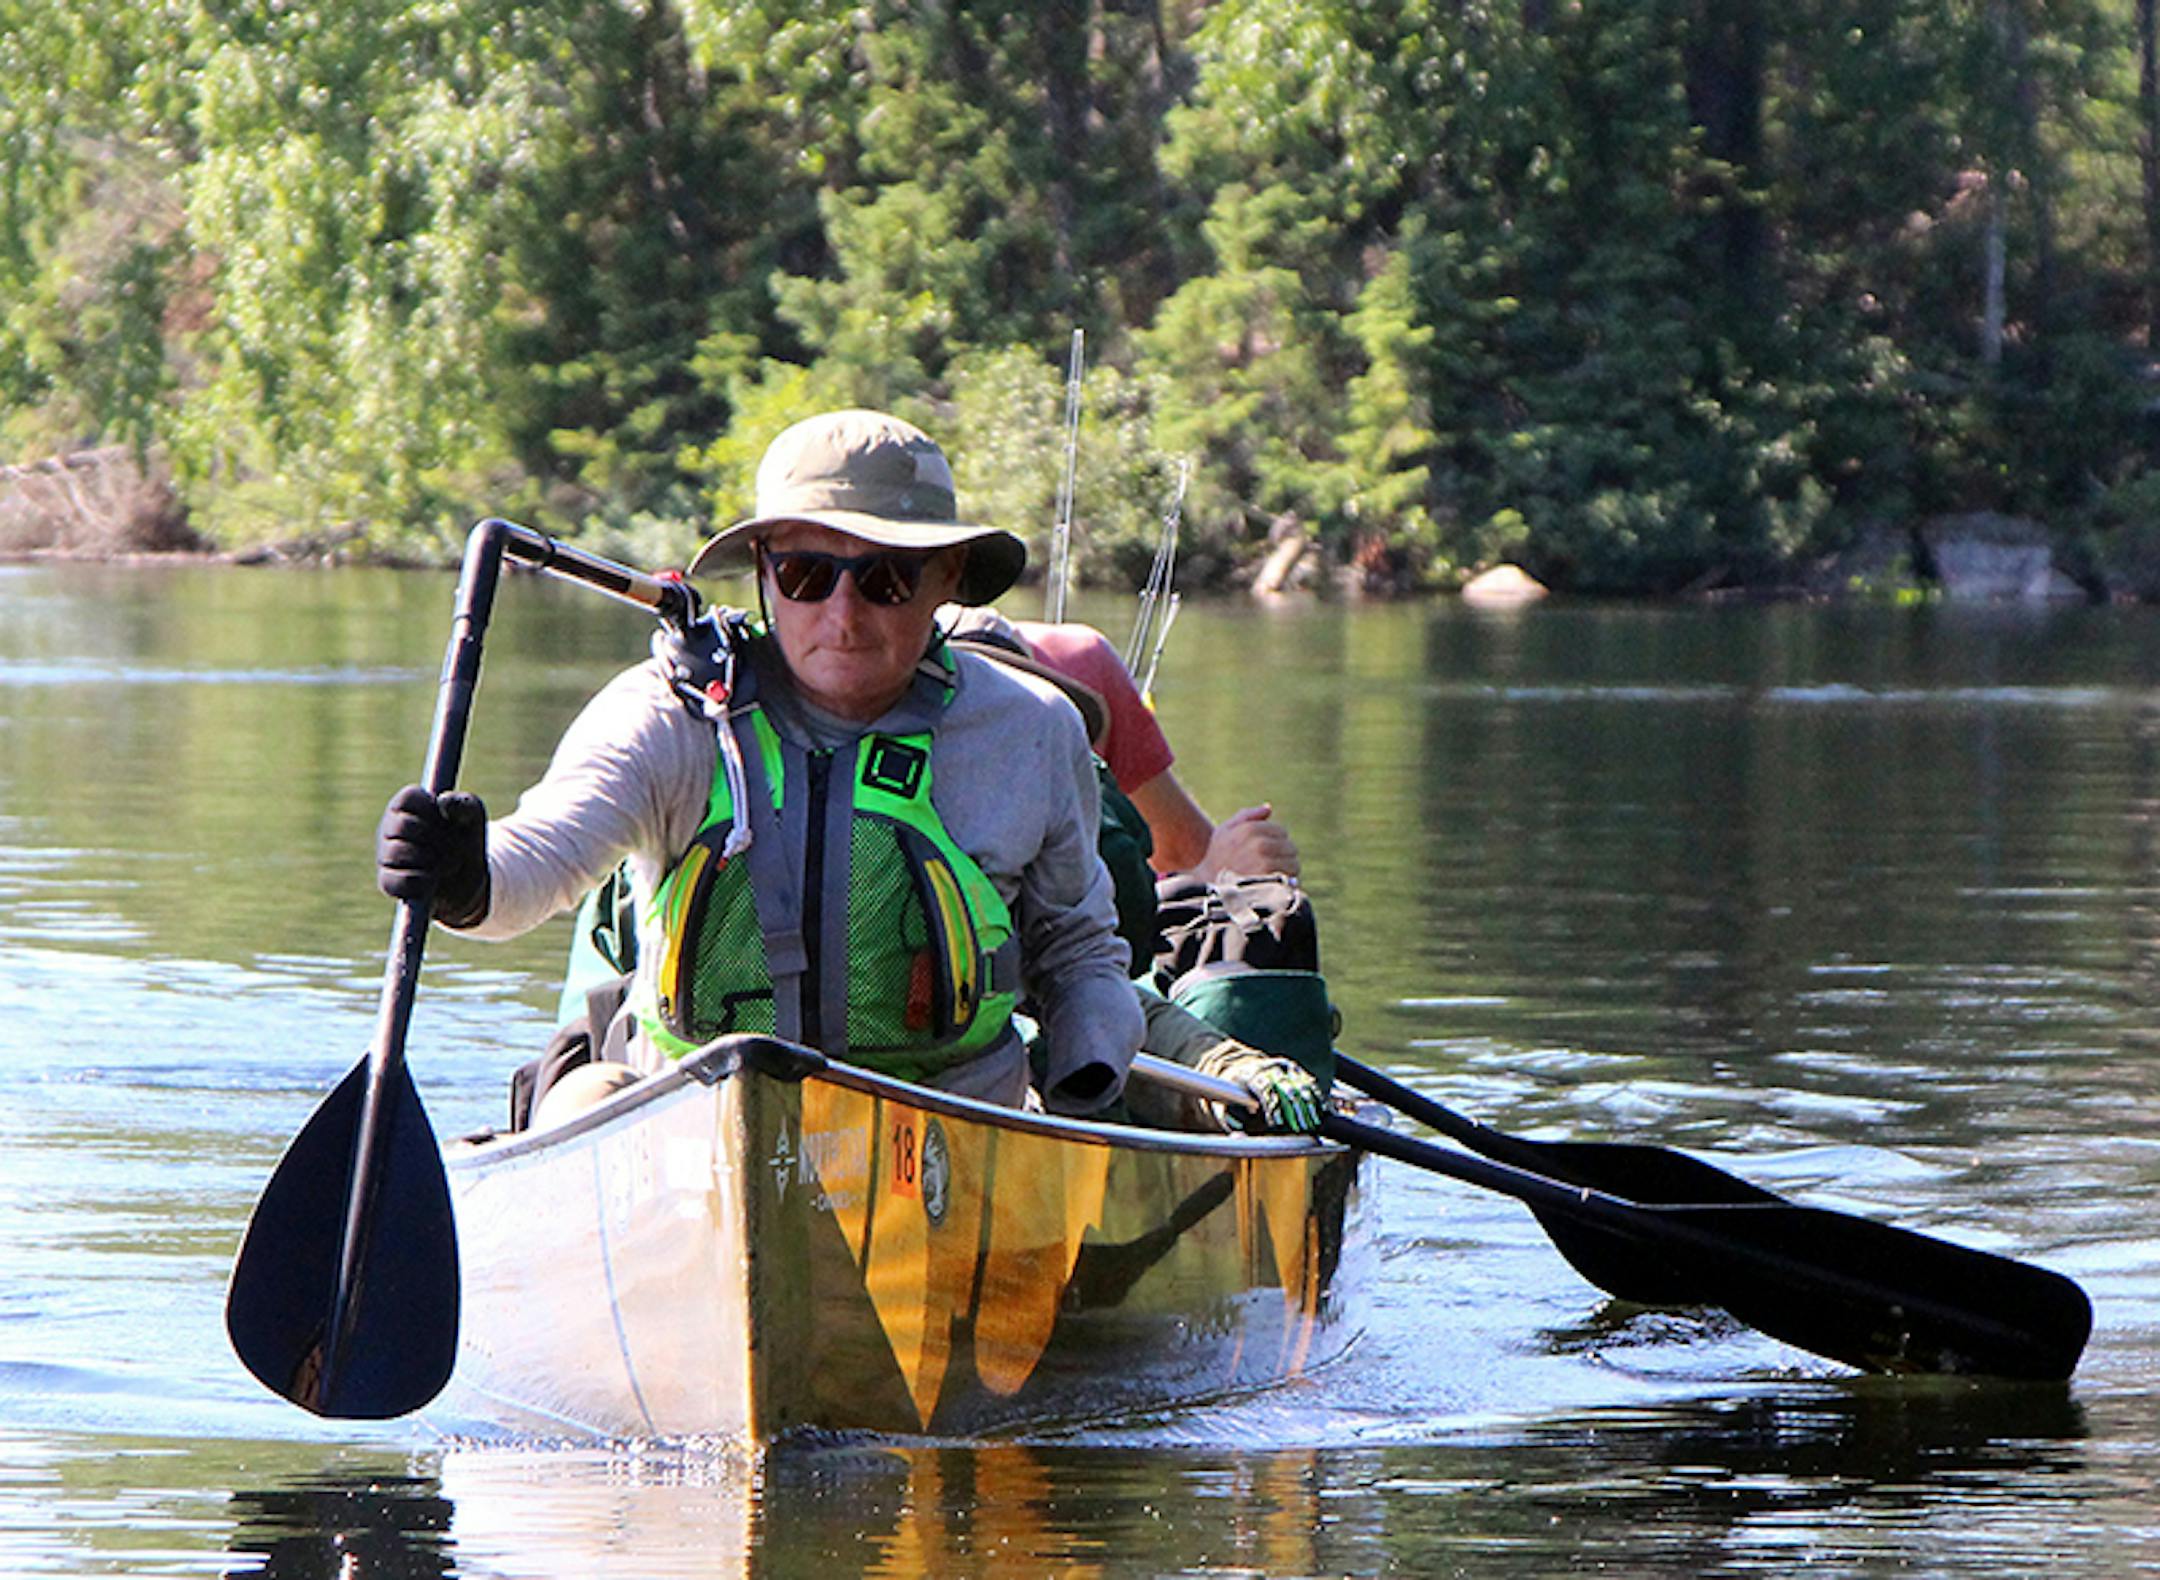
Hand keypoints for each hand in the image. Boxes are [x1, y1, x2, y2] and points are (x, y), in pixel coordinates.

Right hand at [376, 784, 490, 925]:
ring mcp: (384, 855)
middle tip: (457, 847)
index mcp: (405, 806)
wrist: (468, 879)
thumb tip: (444, 802)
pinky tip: (434, 881)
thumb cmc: (464, 840)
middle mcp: (389, 828)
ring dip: (434, 861)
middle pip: (404, 825)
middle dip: (439, 838)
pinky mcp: (388, 882)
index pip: (409, 797)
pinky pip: (400, 881)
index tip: (448, 820)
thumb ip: (464, 805)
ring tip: (449, 865)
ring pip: (399, 852)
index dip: (434, 811)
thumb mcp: (473, 818)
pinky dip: (424, 883)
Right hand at [1197, 803, 1299, 880]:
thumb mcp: (1224, 831)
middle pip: (1290, 847)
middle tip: (1270, 865)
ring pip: (1293, 864)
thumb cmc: (1218, 857)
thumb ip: (1246, 816)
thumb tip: (1268, 808)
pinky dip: (1287, 883)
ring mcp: (1265, 864)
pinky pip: (1290, 879)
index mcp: (1250, 829)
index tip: (1264, 851)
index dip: (1275, 841)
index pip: (1282, 831)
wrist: (1208, 887)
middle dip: (1283, 856)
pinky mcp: (1270, 882)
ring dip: (1287, 871)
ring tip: (1271, 876)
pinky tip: (1275, 886)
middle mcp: (1259, 844)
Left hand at [1201, 1042, 1324, 1133]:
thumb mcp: (1229, 1113)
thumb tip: (1238, 1140)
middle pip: (1285, 1086)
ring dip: (1309, 1104)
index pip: (1263, 1088)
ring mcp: (1283, 1067)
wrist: (1241, 1073)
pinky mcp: (1295, 1069)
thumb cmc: (1235, 1100)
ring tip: (1316, 1123)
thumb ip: (1234, 1127)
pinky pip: (1309, 1082)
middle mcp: (1268, 1067)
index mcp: (1249, 1075)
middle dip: (1294, 1107)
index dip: (1272, 1105)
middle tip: (1302, 1127)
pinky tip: (1325, 1111)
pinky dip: (1317, 1097)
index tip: (1278, 1123)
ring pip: (1301, 1084)